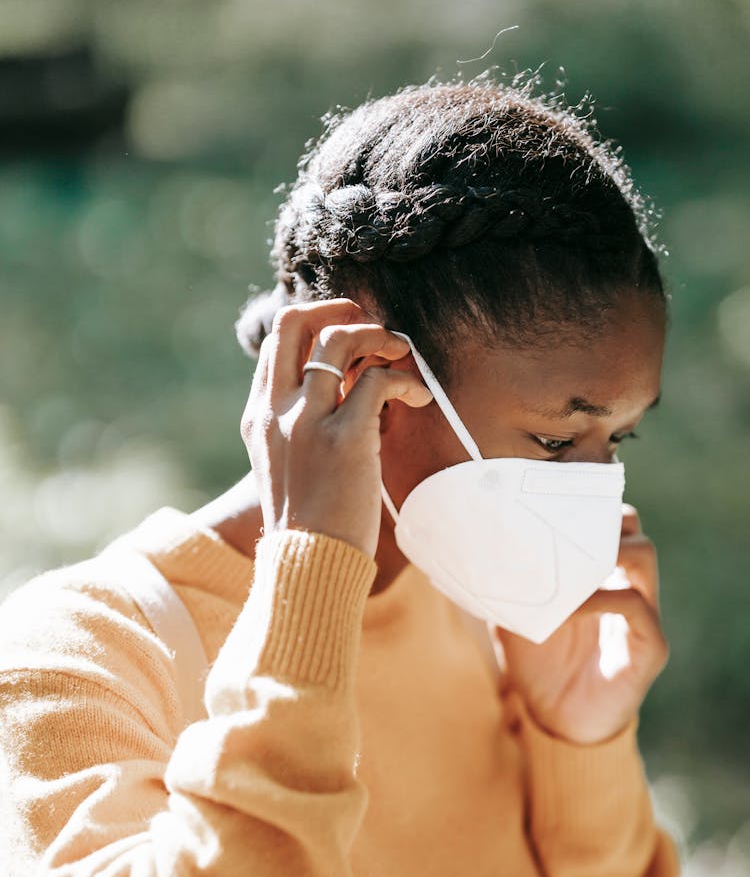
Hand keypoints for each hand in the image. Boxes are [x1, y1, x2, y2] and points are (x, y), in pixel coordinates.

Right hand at [240, 298, 431, 556]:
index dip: (318, 324)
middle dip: (340, 309)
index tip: (352, 339)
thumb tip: (348, 393)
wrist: (307, 567)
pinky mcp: (344, 439)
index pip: (278, 340)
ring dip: (379, 335)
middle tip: (375, 329)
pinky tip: (418, 399)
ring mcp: (307, 421)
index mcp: (259, 415)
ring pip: (339, 338)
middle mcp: (277, 409)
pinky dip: (405, 380)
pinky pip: (379, 380)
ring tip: (402, 355)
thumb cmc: (308, 525)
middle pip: (295, 320)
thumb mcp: (287, 466)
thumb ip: (302, 427)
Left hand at [494, 505, 668, 744]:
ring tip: (565, 564)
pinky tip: (569, 607)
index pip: (610, 522)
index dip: (586, 509)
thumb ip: (505, 581)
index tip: (547, 505)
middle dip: (598, 521)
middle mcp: (628, 587)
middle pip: (632, 529)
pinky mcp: (650, 647)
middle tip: (558, 531)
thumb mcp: (514, 613)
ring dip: (602, 551)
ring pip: (643, 556)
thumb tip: (468, 547)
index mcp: (602, 575)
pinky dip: (601, 598)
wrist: (555, 719)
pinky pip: (635, 606)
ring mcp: (644, 615)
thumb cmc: (538, 663)